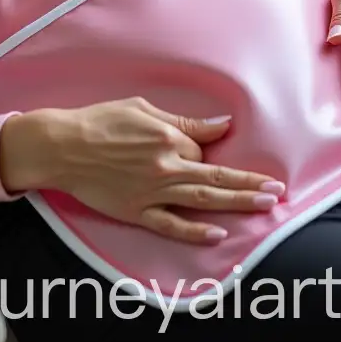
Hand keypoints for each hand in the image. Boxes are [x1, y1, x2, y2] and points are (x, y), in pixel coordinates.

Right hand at [0, 97, 283, 244]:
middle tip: (277, 190)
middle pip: (216, 177)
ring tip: (265, 205)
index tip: (198, 148)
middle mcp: (166, 166)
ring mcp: (153, 192)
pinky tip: (217, 232)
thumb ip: (183, 122)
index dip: (202, 148)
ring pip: (203, 199)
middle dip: (250, 183)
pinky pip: (171, 224)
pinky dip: (195, 230)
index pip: (201, 148)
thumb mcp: (142, 108)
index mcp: (167, 137)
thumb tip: (221, 124)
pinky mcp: (137, 211)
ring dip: (237, 203)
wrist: (63, 146)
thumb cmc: (99, 121)